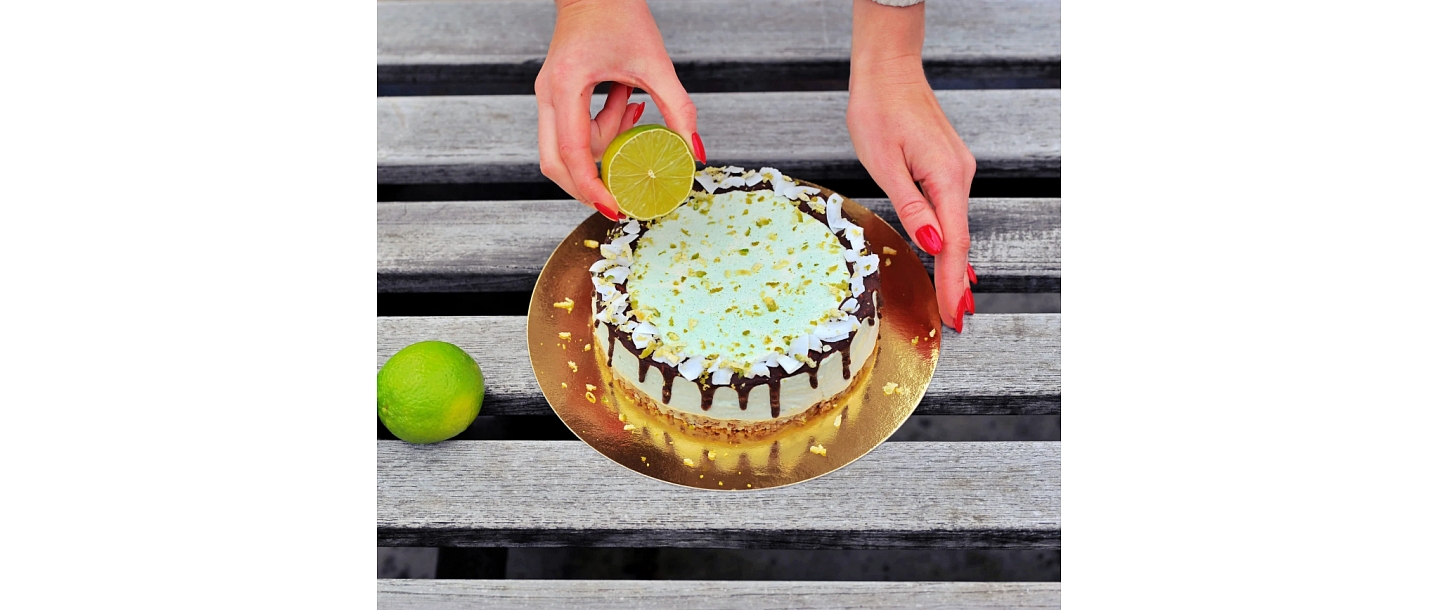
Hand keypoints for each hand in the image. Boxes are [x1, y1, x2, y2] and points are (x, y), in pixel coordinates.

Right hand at [535, 0, 702, 219]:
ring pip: (564, 149)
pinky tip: (624, 102)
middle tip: (620, 195)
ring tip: (631, 106)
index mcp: (566, 86)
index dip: (592, 188)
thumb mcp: (656, 63)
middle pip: (554, 163)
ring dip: (602, 145)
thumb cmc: (619, 13)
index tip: (614, 208)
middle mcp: (548, 95)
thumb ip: (678, 109)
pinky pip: (571, 132)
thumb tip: (695, 151)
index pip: (573, 154)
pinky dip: (598, 131)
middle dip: (586, 185)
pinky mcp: (555, 96)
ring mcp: (547, 96)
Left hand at [847, 0, 974, 330]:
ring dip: (955, 263)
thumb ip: (911, 205)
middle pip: (960, 238)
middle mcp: (959, 174)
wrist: (887, 70)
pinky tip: (951, 256)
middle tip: (956, 319)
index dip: (954, 282)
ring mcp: (956, 169)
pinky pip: (952, 210)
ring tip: (955, 300)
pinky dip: (951, 238)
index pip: (954, 242)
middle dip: (958, 281)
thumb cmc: (877, 109)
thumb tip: (932, 242)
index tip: (956, 313)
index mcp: (946, 177)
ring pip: (957, 225)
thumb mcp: (885, 162)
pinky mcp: (947, 165)